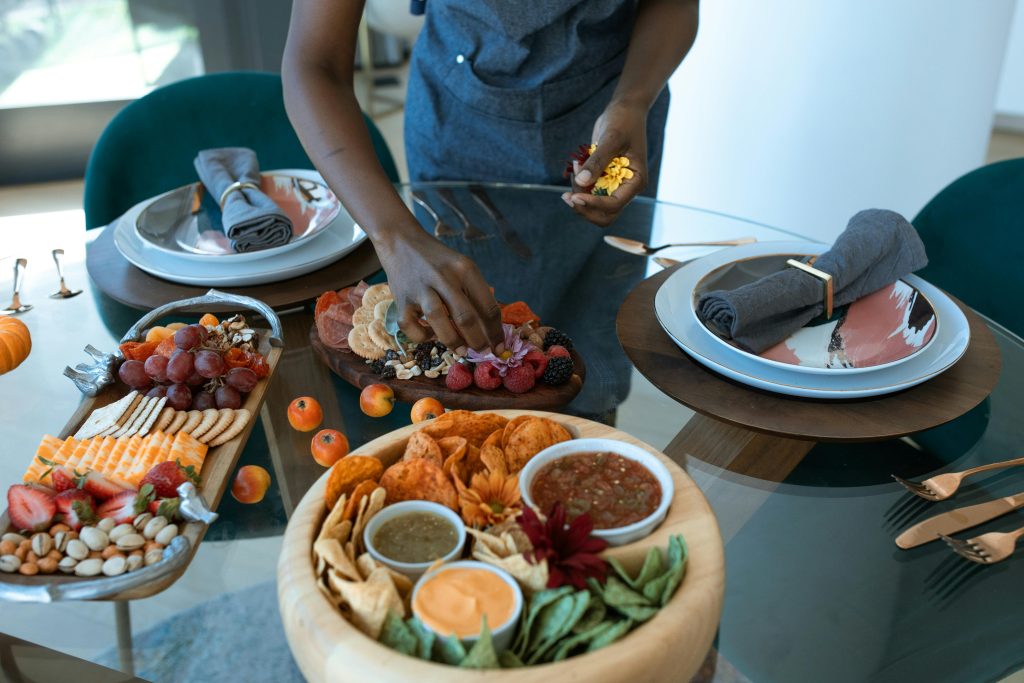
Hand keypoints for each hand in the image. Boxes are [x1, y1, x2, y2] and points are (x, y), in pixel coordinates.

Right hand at [376, 228, 503, 351]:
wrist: (401, 241)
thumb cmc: (437, 259)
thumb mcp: (462, 266)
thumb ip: (474, 292)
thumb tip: (490, 327)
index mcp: (464, 269)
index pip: (487, 306)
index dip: (496, 331)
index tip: (499, 347)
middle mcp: (444, 278)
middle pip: (466, 317)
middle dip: (478, 341)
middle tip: (483, 351)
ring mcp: (420, 289)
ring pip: (440, 322)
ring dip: (454, 342)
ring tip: (462, 351)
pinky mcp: (401, 300)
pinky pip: (412, 327)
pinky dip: (423, 337)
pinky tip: (431, 336)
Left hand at [562, 100, 648, 226]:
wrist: (625, 110)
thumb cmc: (624, 120)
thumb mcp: (611, 138)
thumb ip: (597, 161)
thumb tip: (581, 182)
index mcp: (635, 182)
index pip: (614, 205)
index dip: (594, 204)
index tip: (575, 196)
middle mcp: (626, 188)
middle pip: (604, 215)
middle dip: (584, 208)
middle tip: (567, 195)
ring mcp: (614, 185)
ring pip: (594, 206)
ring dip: (579, 194)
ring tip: (576, 166)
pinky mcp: (603, 179)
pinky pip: (588, 191)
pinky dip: (579, 184)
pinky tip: (577, 163)